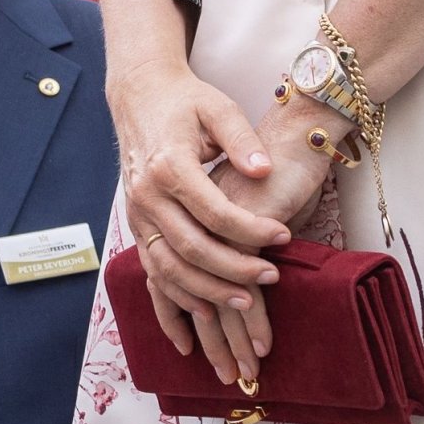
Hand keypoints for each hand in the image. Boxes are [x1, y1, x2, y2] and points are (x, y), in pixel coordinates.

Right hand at [113, 59, 293, 369]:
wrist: (141, 97)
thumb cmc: (187, 102)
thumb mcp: (218, 108)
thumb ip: (241, 139)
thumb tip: (263, 169)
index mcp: (169, 165)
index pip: (214, 211)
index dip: (250, 229)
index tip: (285, 237)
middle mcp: (147, 196)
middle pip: (192, 248)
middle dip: (234, 270)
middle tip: (272, 278)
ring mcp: (138, 216)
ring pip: (169, 270)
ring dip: (207, 293)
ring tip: (247, 304)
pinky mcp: (137, 228)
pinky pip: (153, 273)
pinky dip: (173, 302)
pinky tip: (196, 326)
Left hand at [189, 123, 331, 385]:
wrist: (296, 126)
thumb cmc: (273, 163)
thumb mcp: (247, 200)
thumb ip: (236, 233)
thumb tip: (236, 274)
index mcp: (188, 216)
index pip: (174, 279)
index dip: (184, 322)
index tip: (199, 356)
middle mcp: (196, 221)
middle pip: (195, 294)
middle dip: (216, 342)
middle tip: (231, 377)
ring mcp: (219, 222)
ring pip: (218, 293)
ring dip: (235, 336)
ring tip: (251, 368)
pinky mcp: (247, 221)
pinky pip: (245, 279)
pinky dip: (256, 313)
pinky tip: (264, 338)